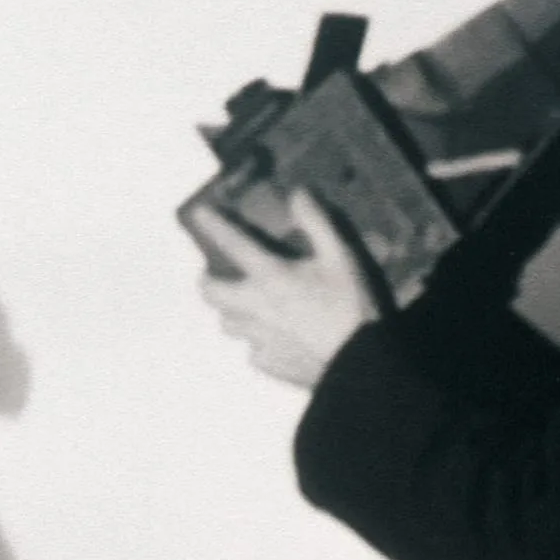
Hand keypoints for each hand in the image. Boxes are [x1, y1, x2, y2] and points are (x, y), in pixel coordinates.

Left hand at [192, 186, 382, 388]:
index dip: (213, 225)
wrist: (360, 363)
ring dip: (231, 312)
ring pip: (227, 324)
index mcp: (270, 277)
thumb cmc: (352, 306)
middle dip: (207, 281)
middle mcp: (255, 308)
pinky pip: (252, 351)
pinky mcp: (269, 364)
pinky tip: (274, 338)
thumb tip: (297, 194)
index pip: (232, 243)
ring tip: (245, 305)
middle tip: (216, 274)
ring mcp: (258, 339)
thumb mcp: (342, 256)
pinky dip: (257, 342)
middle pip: (210, 294)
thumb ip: (317, 222)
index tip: (199, 213)